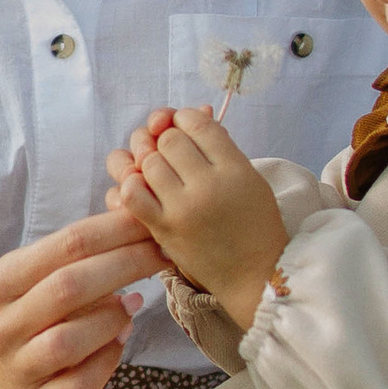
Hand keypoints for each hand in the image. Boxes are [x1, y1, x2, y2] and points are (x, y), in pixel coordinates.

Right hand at [0, 209, 165, 388]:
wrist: (3, 363)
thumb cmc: (41, 306)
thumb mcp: (47, 271)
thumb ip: (84, 249)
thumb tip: (140, 216)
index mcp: (3, 282)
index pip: (67, 244)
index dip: (118, 230)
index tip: (153, 223)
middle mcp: (3, 325)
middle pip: (68, 287)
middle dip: (126, 265)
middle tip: (163, 254)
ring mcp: (18, 367)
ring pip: (66, 342)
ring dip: (110, 319)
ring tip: (134, 303)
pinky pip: (77, 387)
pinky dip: (105, 364)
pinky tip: (119, 343)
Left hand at [105, 103, 285, 327]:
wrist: (254, 275)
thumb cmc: (255, 225)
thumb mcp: (249, 179)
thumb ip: (221, 146)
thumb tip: (192, 113)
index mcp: (235, 168)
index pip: (197, 123)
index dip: (184, 119)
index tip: (184, 128)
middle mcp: (208, 185)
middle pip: (169, 139)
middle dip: (165, 139)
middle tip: (171, 152)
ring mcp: (183, 208)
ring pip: (148, 162)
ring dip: (148, 161)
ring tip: (160, 172)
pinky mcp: (164, 229)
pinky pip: (133, 194)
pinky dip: (131, 184)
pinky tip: (142, 187)